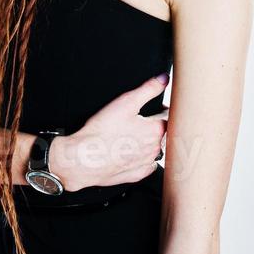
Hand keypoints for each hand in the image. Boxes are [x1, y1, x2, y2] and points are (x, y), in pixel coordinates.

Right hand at [50, 74, 169, 191]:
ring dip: (150, 142)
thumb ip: (148, 89)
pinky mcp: (136, 174)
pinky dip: (142, 158)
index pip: (169, 116)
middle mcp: (155, 148)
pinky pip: (146, 165)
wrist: (85, 158)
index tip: (156, 106)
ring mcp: (146, 163)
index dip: (162, 108)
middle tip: (143, 119)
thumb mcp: (126, 102)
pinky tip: (131, 152)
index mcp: (156, 129)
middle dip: (157, 125)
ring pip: (155, 149)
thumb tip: (164, 79)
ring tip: (135, 135)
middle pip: (163, 133)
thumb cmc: (103, 131)